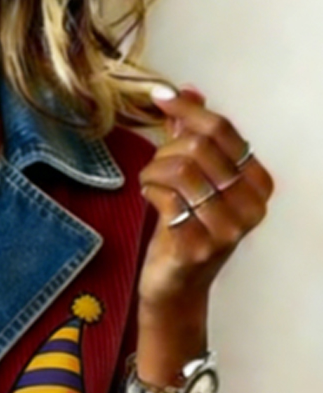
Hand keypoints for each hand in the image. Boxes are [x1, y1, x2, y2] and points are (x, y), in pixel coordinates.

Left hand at [138, 85, 273, 320]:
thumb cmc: (184, 232)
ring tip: (148, 182)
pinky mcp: (197, 247)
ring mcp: (226, 230)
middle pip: (200, 148)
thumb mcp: (195, 182)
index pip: (222, 131)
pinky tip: (147, 196)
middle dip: (166, 149)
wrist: (175, 290)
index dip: (188, 110)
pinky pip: (166, 197)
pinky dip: (149, 189)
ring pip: (182, 170)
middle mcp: (250, 207)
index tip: (160, 98)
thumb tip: (189, 90)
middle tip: (153, 165)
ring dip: (154, 169)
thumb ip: (195, 138)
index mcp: (258, 185)